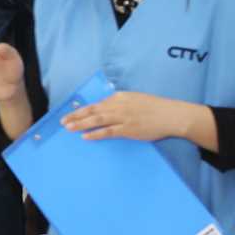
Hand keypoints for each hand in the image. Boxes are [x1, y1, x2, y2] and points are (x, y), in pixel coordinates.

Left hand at [61, 91, 199, 142]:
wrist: (171, 115)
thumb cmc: (155, 108)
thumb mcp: (135, 99)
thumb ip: (121, 103)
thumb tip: (106, 108)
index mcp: (120, 96)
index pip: (97, 103)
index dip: (82, 109)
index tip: (71, 113)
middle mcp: (119, 105)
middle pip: (93, 110)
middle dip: (76, 116)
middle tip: (63, 121)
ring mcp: (123, 117)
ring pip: (97, 120)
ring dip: (81, 124)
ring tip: (68, 128)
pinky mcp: (129, 129)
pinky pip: (108, 132)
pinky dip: (95, 134)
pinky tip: (85, 137)